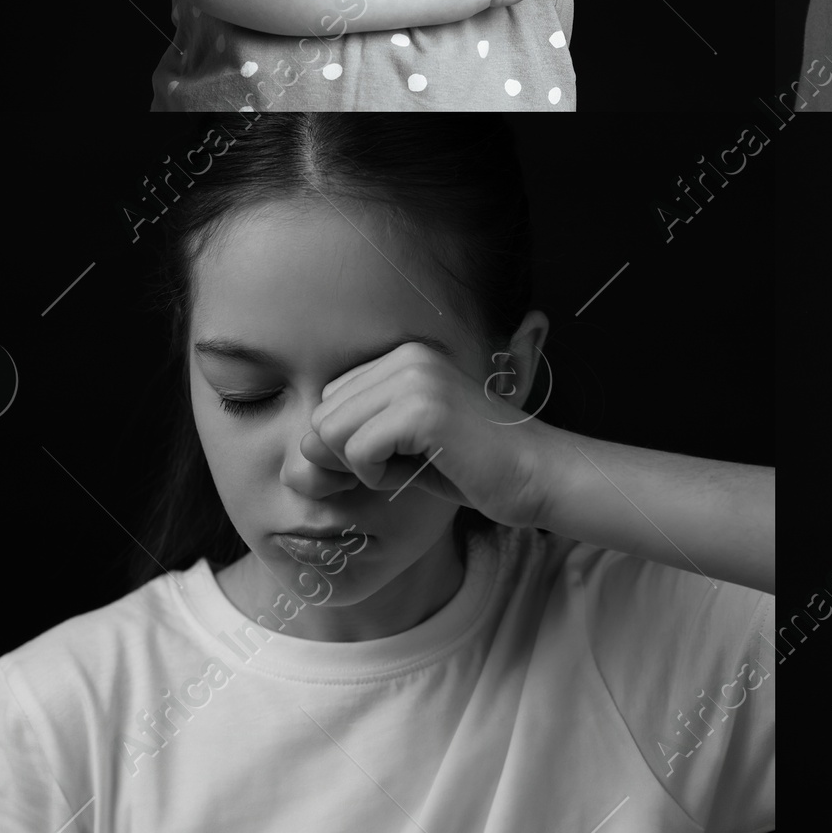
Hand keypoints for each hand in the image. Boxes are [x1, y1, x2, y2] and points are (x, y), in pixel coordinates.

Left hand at [302, 340, 557, 528]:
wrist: (534, 475)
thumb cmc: (468, 467)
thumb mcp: (400, 445)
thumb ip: (349, 441)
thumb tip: (297, 462)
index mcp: (404, 356)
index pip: (327, 402)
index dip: (344, 444)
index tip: (388, 459)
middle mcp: (408, 356)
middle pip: (321, 418)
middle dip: (346, 458)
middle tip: (398, 467)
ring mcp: (417, 378)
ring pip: (330, 434)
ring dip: (362, 467)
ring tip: (411, 464)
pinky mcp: (424, 409)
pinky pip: (357, 452)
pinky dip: (378, 476)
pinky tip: (424, 468)